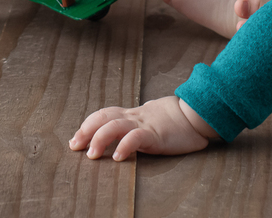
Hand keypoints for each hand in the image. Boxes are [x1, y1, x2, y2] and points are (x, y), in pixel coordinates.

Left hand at [69, 96, 215, 160]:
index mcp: (132, 115)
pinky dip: (125, 146)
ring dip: (99, 138)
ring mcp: (144, 124)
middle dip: (86, 131)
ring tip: (92, 155)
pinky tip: (119, 157)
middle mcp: (134, 117)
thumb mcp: (149, 120)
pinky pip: (137, 137)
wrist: (196, 114)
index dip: (87, 125)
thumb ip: (135, 125)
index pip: (103, 115)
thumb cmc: (174, 120)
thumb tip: (124, 134)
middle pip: (103, 117)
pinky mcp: (156, 134)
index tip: (75, 139)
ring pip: (115, 125)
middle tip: (75, 146)